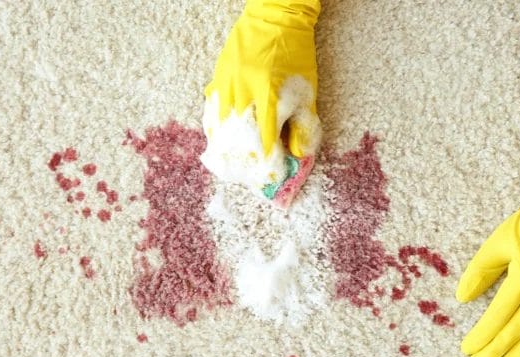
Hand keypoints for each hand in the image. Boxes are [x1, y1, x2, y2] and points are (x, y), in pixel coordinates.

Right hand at [201, 0, 321, 192]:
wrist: (276, 18)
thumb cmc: (296, 55)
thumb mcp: (307, 91)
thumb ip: (303, 125)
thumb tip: (298, 155)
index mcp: (269, 96)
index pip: (266, 140)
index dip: (267, 162)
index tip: (269, 176)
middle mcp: (244, 92)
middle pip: (238, 138)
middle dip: (242, 160)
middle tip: (245, 176)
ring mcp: (227, 84)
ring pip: (220, 125)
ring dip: (224, 147)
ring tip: (227, 165)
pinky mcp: (218, 77)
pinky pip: (211, 108)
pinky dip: (214, 126)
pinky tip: (216, 138)